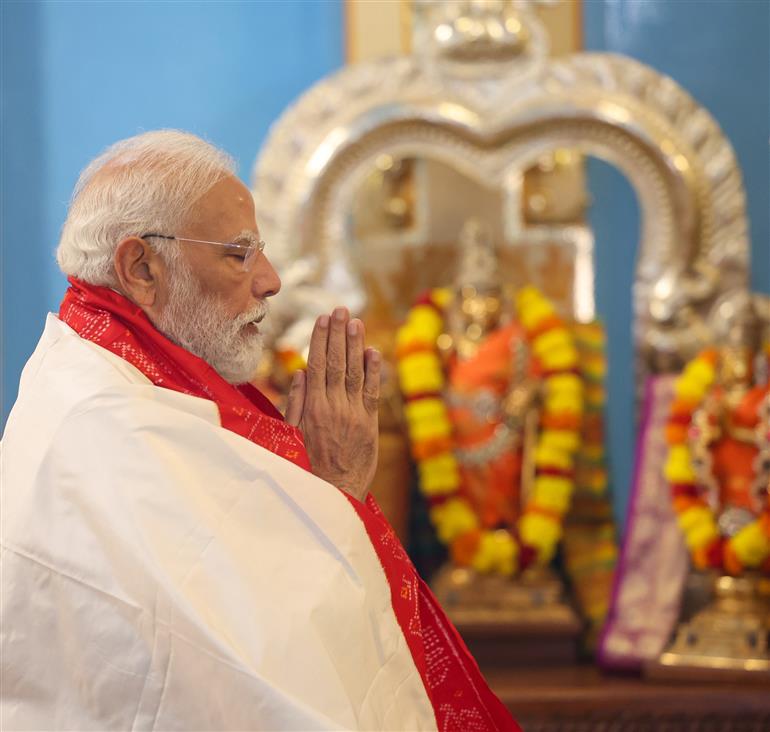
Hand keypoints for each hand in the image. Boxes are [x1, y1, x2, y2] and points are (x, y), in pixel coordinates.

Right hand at [285, 307, 380, 500]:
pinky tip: (373, 351)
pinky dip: (374, 372)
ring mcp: (354, 415)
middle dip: (339, 334)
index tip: (322, 319)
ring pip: (355, 373)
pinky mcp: (369, 425)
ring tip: (355, 321)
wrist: (332, 495)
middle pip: (337, 363)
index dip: (320, 340)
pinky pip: (373, 393)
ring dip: (356, 345)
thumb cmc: (306, 467)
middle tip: (340, 309)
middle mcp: (334, 407)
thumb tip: (301, 372)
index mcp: (312, 408)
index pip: (317, 365)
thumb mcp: (291, 436)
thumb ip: (296, 403)